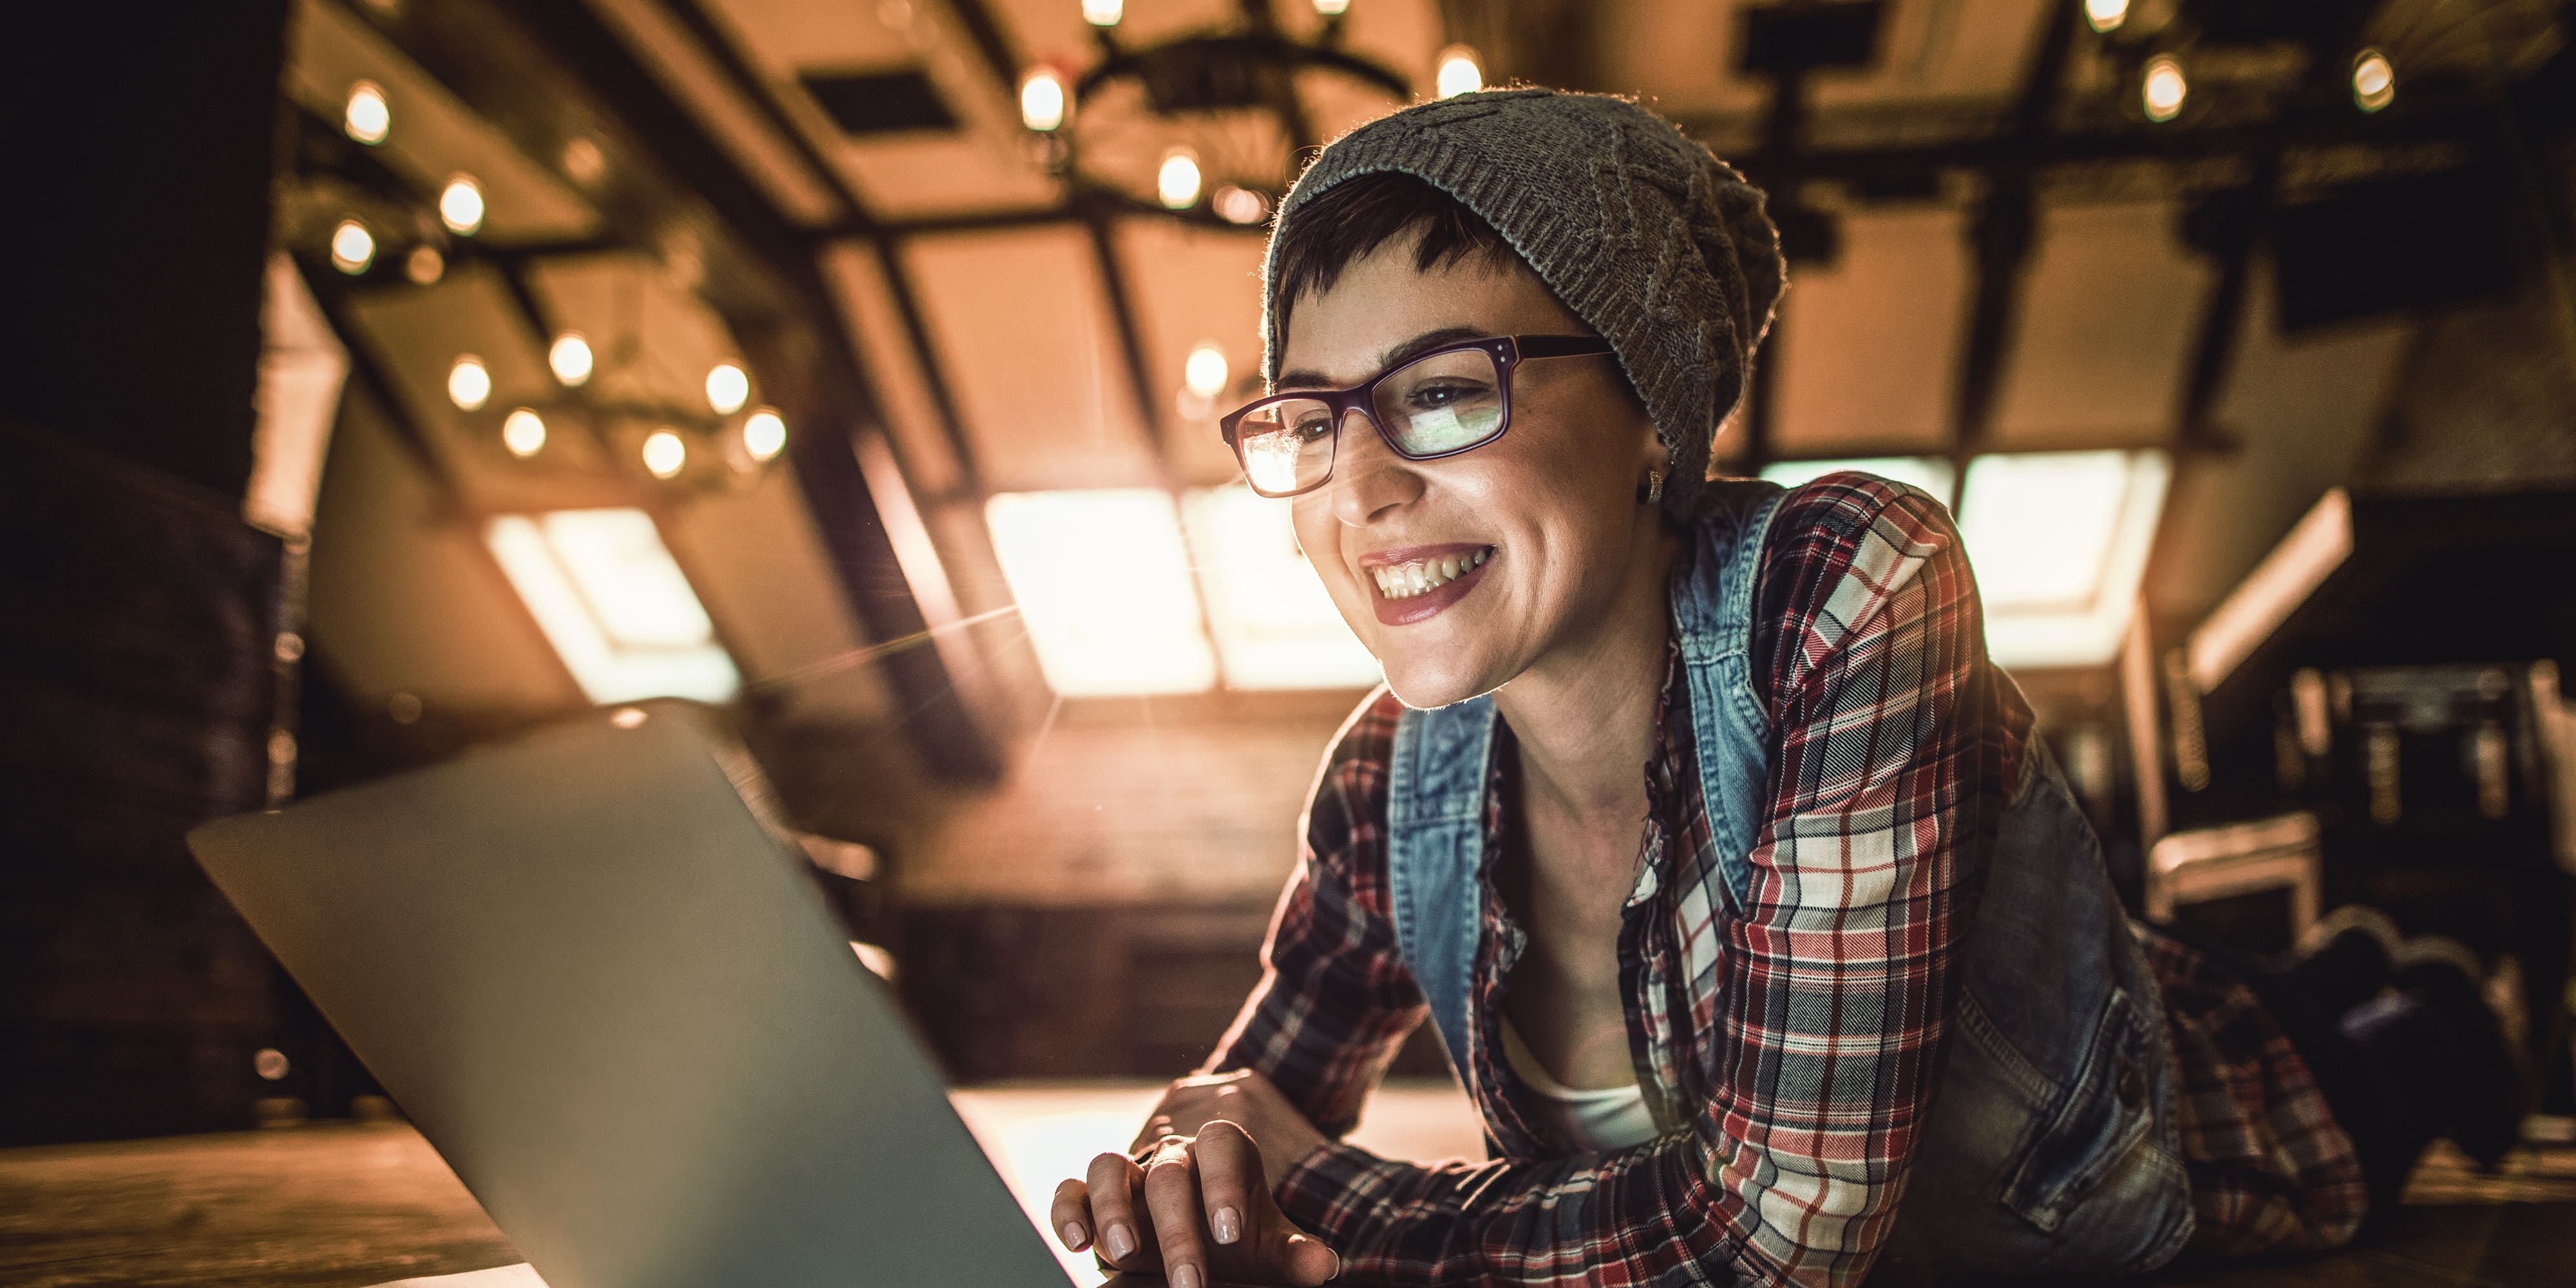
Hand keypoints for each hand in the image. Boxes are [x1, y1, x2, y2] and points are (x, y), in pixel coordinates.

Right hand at [1050, 1074, 1338, 1286]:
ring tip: (1125, 1252)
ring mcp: (1129, 1174)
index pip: (1221, 1146)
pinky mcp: (1093, 1198)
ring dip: (1112, 1208)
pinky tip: (1077, 1243)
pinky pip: (1070, 1190)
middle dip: (1177, 1229)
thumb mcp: (1270, 1252)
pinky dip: (1068, 1211)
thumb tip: (1324, 1265)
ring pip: (1108, 1166)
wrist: (1208, 1250)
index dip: (1224, 1185)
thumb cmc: (1241, 1244)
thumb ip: (1294, 1254)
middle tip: (1190, 1282)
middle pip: (1168, 1172)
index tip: (1230, 1234)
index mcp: (1222, 1153)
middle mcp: (1172, 1156)